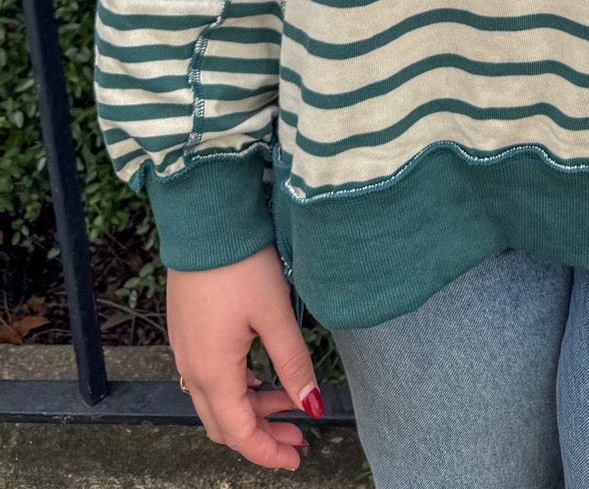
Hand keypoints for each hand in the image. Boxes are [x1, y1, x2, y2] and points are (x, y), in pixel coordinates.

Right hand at [166, 243, 324, 470]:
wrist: (205, 222)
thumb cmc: (240, 264)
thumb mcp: (276, 315)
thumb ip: (294, 364)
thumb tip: (312, 407)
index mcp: (213, 371)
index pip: (239, 432)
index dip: (267, 452)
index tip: (296, 457)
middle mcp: (191, 367)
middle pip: (224, 422)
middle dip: (262, 434)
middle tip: (297, 436)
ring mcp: (184, 349)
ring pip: (216, 399)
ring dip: (251, 408)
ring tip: (288, 401)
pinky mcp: (186, 331)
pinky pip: (208, 376)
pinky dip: (236, 387)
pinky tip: (260, 374)